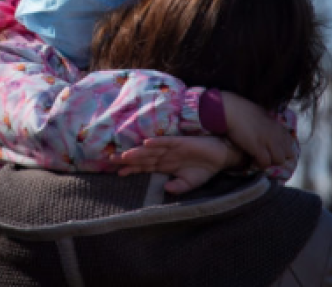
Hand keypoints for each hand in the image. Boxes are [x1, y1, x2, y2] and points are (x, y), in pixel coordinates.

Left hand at [110, 136, 234, 193]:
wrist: (219, 157)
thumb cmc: (203, 169)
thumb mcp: (190, 183)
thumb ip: (178, 187)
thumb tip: (166, 190)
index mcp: (164, 165)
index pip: (144, 167)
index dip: (131, 169)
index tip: (118, 173)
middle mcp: (164, 155)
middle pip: (143, 158)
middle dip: (128, 159)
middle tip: (112, 160)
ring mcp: (171, 148)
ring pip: (150, 150)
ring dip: (138, 151)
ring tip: (125, 154)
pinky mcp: (180, 142)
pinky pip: (166, 141)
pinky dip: (157, 142)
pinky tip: (147, 142)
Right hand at [221, 92, 295, 168]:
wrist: (229, 109)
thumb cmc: (240, 108)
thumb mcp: (260, 113)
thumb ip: (267, 122)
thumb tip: (267, 127)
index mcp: (277, 125)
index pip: (290, 142)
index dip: (283, 149)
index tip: (274, 151)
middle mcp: (276, 134)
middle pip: (288, 154)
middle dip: (279, 157)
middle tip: (267, 157)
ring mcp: (268, 141)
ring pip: (279, 160)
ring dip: (270, 162)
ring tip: (260, 160)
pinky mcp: (258, 148)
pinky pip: (265, 163)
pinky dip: (260, 164)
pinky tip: (253, 161)